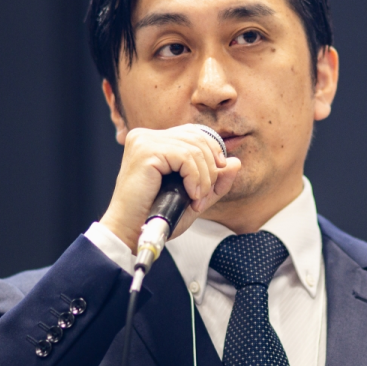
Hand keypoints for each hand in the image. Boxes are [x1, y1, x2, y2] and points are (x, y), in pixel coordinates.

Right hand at [100, 124, 241, 250]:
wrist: (130, 232)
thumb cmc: (156, 216)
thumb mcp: (194, 196)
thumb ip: (215, 181)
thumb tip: (236, 162)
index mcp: (154, 141)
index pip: (194, 134)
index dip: (211, 154)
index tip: (212, 181)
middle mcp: (146, 136)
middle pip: (198, 138)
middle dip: (210, 169)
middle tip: (203, 196)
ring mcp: (144, 140)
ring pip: (194, 149)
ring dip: (204, 178)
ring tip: (197, 199)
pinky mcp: (145, 150)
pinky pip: (185, 157)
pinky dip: (195, 178)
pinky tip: (190, 195)